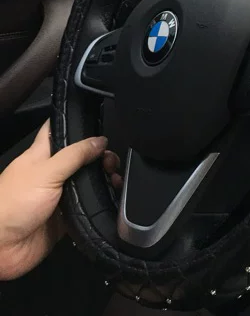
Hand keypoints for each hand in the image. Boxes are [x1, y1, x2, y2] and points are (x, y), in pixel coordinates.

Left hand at [0, 121, 118, 279]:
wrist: (1, 248)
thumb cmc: (12, 205)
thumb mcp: (45, 172)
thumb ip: (74, 155)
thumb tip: (100, 141)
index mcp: (41, 156)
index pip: (59, 131)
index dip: (76, 125)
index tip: (98, 123)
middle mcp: (52, 174)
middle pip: (81, 158)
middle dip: (100, 156)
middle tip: (111, 161)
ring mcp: (60, 195)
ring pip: (89, 181)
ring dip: (105, 178)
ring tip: (116, 178)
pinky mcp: (67, 217)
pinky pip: (90, 206)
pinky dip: (103, 202)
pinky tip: (113, 197)